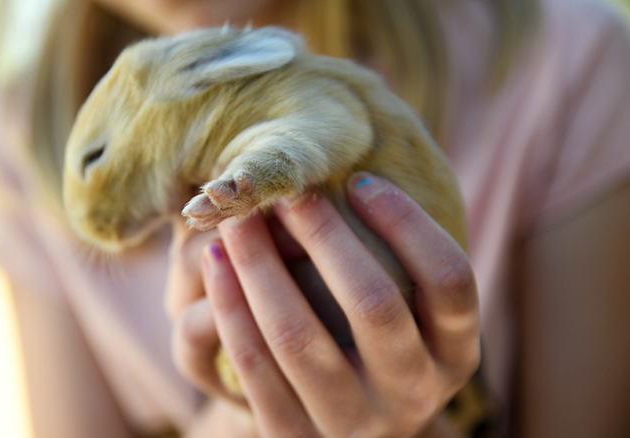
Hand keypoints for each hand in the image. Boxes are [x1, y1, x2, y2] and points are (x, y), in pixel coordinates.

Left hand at [172, 172, 479, 436]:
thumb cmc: (375, 344)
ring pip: (300, 336)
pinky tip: (214, 263)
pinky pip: (254, 368)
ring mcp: (354, 424)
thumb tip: (345, 177)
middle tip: (287, 190)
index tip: (359, 180)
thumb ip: (394, 261)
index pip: (450, 279)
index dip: (407, 221)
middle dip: (325, 234)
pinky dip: (229, 307)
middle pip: (374, 303)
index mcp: (455, 354)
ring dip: (260, 265)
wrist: (345, 423)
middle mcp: (414, 394)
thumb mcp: (408, 314)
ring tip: (236, 219)